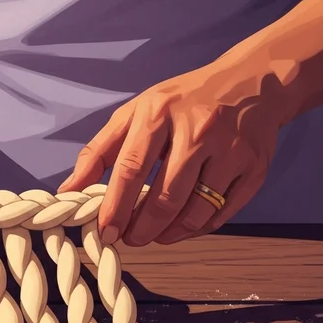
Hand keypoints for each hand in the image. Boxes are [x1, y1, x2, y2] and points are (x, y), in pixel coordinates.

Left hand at [58, 65, 288, 245]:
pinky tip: (182, 226)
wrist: (252, 83)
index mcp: (161, 113)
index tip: (106, 232)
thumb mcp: (137, 113)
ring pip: (195, 212)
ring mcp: (231, 150)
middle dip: (142, 229)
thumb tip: (68, 190)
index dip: (116, 207)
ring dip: (169, 234)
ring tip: (155, 235)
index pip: (131, 168)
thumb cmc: (183, 102)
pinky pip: (221, 214)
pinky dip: (198, 228)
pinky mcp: (254, 169)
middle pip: (165, 197)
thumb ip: (99, 151)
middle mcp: (198, 130)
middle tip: (131, 239)